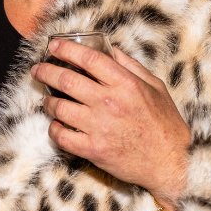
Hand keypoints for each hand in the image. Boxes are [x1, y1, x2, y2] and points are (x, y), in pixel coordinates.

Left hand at [31, 38, 189, 210]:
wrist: (172, 162)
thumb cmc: (165, 124)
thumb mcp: (155, 87)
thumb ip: (131, 66)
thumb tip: (110, 50)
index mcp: (126, 84)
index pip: (89, 59)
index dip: (67, 50)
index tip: (54, 47)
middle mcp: (110, 103)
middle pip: (67, 80)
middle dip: (46, 72)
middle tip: (38, 70)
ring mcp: (99, 127)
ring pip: (59, 108)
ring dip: (48, 102)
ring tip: (48, 100)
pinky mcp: (93, 149)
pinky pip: (62, 136)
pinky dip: (54, 129)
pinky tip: (57, 125)